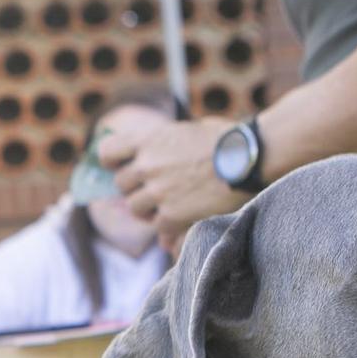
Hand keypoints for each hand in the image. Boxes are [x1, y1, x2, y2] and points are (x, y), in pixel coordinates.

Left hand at [100, 118, 250, 236]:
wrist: (249, 159)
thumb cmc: (225, 140)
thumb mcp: (187, 131)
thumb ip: (163, 146)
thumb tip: (147, 161)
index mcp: (148, 139)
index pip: (107, 152)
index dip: (112, 161)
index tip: (120, 166)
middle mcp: (147, 165)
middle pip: (121, 184)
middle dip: (135, 187)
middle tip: (154, 189)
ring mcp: (158, 192)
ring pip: (135, 208)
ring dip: (148, 208)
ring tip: (168, 204)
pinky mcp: (171, 216)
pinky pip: (157, 227)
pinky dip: (167, 226)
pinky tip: (182, 218)